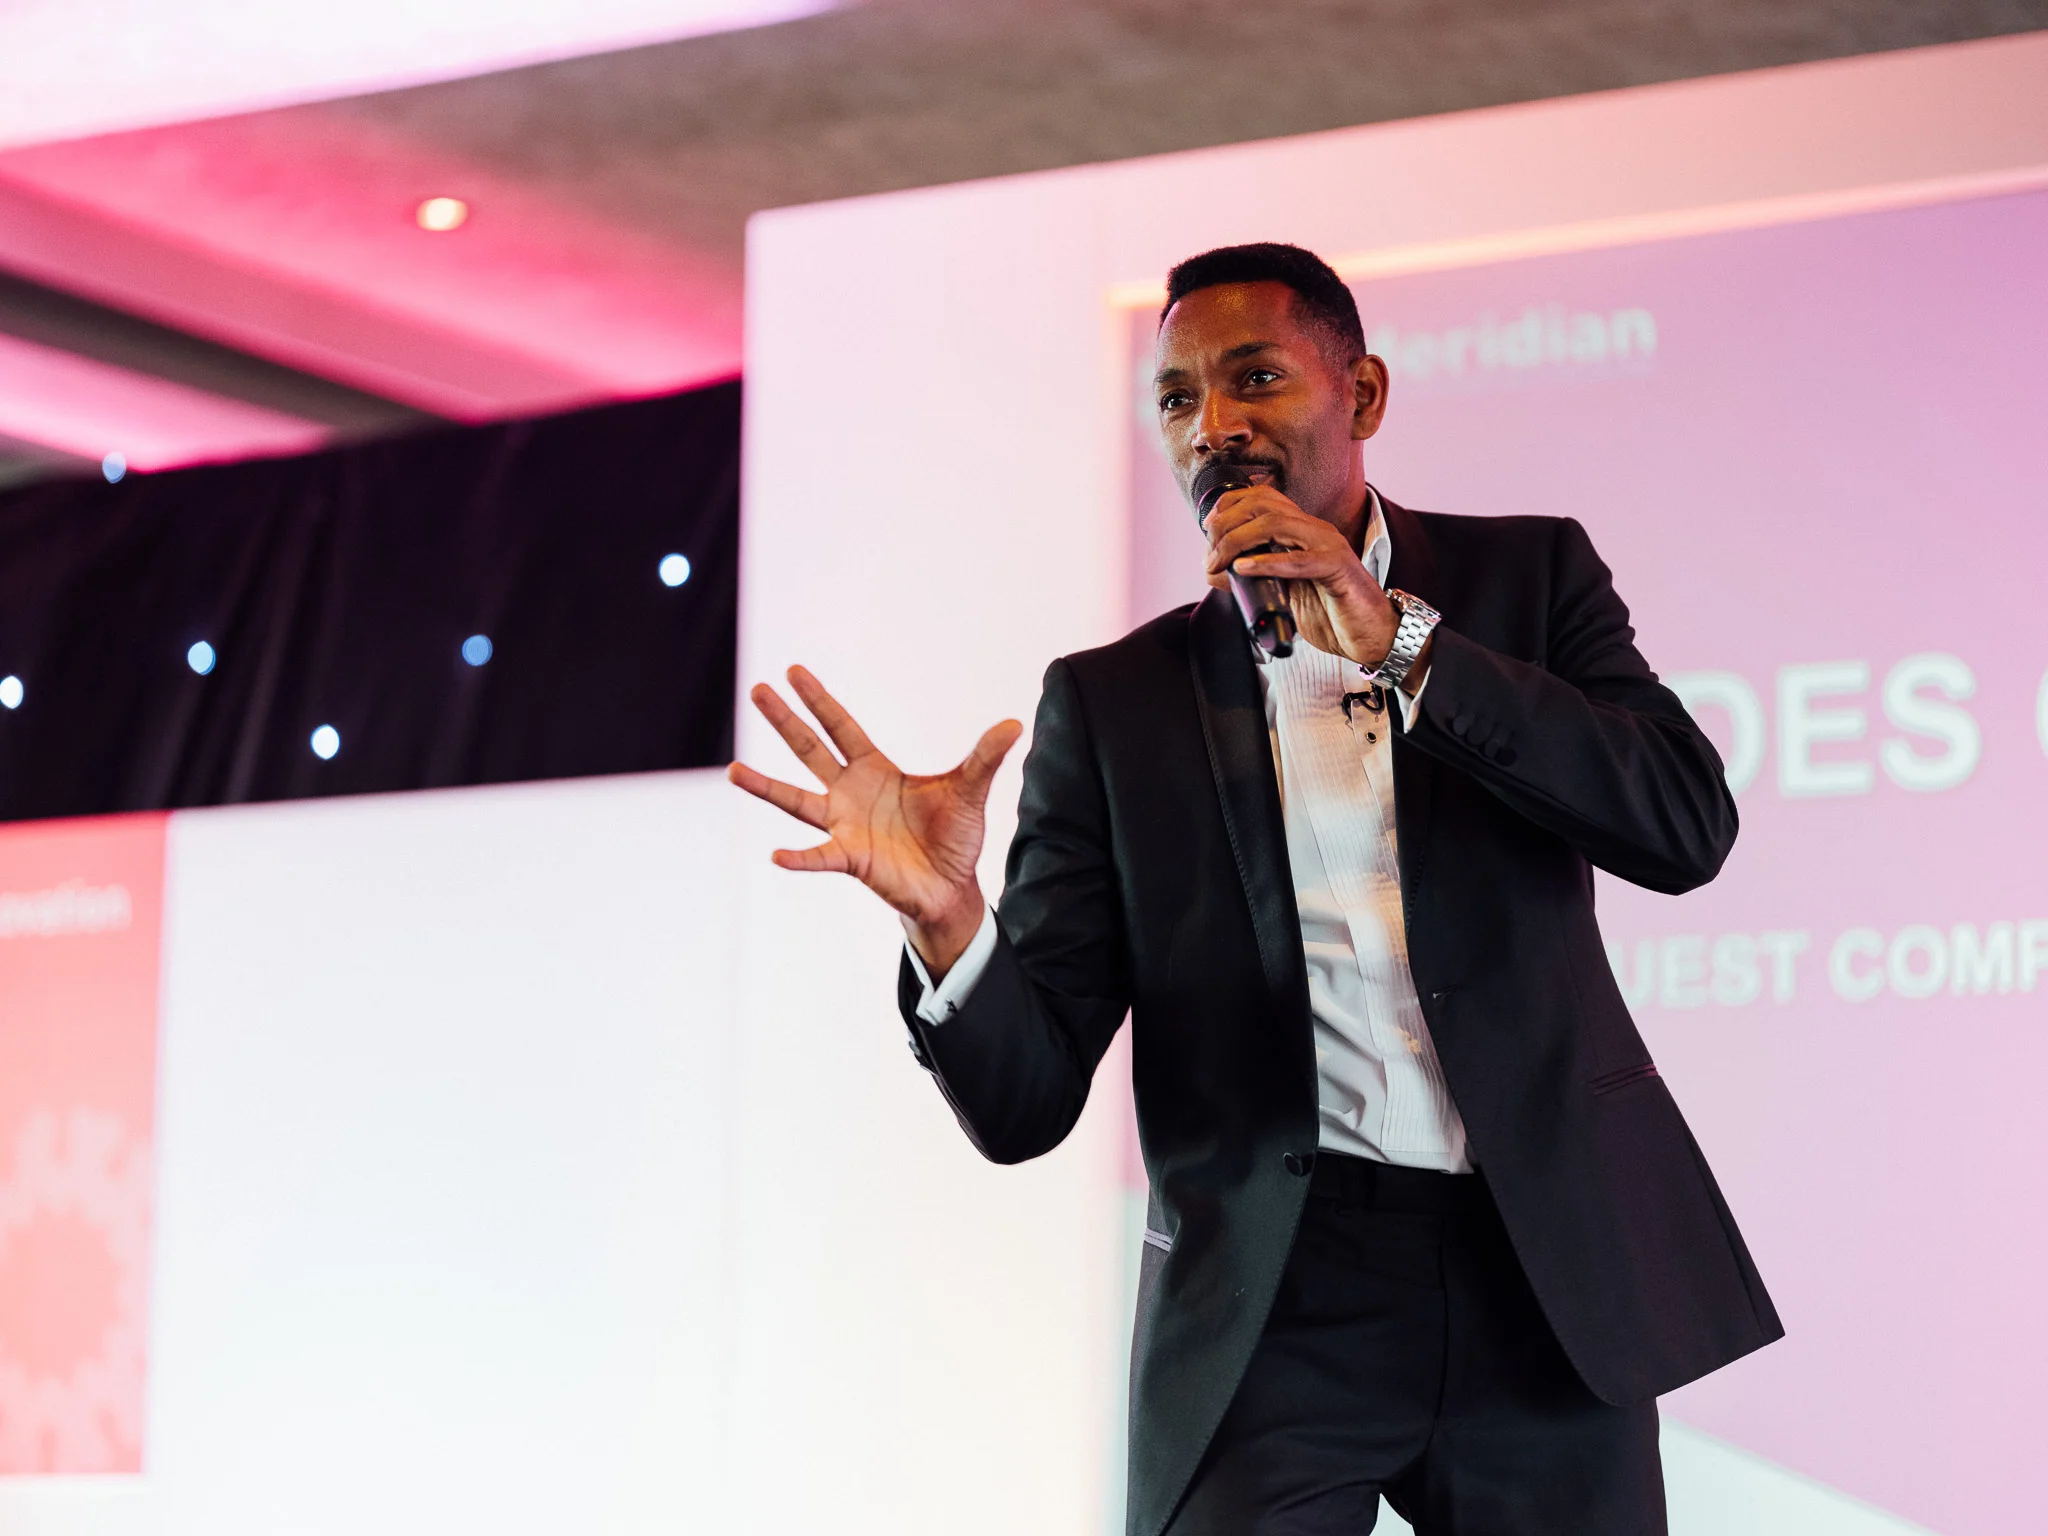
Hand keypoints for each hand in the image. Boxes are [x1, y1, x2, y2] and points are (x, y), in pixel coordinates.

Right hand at [727, 666, 1021, 974]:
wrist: (951, 886)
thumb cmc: (953, 837)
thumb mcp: (970, 791)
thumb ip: (984, 757)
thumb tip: (1015, 723)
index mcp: (875, 769)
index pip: (841, 726)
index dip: (819, 700)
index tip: (793, 671)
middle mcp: (850, 793)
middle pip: (810, 750)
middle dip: (784, 721)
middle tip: (756, 691)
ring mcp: (844, 825)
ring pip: (796, 801)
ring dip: (765, 787)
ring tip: (734, 771)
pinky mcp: (850, 858)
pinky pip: (819, 857)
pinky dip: (799, 858)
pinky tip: (777, 854)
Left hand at [1202, 484, 1412, 675]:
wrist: (1372, 636)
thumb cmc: (1330, 614)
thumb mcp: (1285, 592)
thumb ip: (1256, 578)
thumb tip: (1216, 572)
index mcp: (1303, 530)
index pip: (1262, 497)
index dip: (1229, 507)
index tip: (1207, 531)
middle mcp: (1315, 530)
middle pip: (1262, 505)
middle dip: (1226, 525)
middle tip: (1210, 555)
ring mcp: (1328, 545)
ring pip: (1275, 524)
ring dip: (1238, 542)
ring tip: (1220, 565)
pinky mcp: (1337, 569)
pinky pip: (1298, 560)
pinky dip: (1267, 562)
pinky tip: (1244, 569)